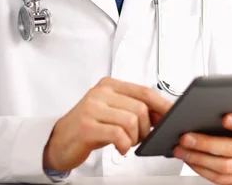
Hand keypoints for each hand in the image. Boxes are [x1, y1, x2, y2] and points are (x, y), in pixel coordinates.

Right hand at [43, 77, 172, 172]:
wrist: (59, 141)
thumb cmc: (89, 126)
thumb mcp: (111, 112)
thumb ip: (133, 108)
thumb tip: (161, 113)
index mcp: (109, 85)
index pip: (143, 91)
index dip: (161, 104)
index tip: (172, 115)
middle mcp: (101, 92)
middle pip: (140, 108)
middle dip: (146, 128)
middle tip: (138, 138)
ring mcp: (93, 107)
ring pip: (132, 121)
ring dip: (134, 138)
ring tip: (127, 142)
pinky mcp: (87, 125)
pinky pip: (118, 134)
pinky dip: (124, 145)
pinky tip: (120, 148)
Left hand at [173, 113, 231, 184]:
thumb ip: (226, 106)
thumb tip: (196, 104)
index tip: (224, 118)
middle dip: (206, 144)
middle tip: (186, 137)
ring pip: (225, 167)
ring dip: (199, 159)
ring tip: (182, 150)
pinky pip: (220, 178)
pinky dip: (202, 169)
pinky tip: (190, 160)